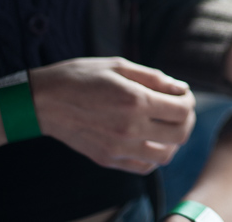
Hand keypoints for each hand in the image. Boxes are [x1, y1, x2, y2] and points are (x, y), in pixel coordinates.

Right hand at [30, 57, 195, 174]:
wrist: (43, 101)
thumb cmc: (81, 77)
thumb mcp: (119, 65)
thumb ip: (154, 78)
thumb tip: (181, 88)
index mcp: (135, 101)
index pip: (182, 110)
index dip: (189, 101)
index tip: (181, 94)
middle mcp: (130, 128)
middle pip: (180, 134)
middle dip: (187, 120)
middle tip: (179, 109)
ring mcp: (118, 147)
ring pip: (166, 155)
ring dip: (173, 140)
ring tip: (165, 125)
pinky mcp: (108, 159)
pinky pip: (144, 167)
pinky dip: (154, 156)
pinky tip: (149, 139)